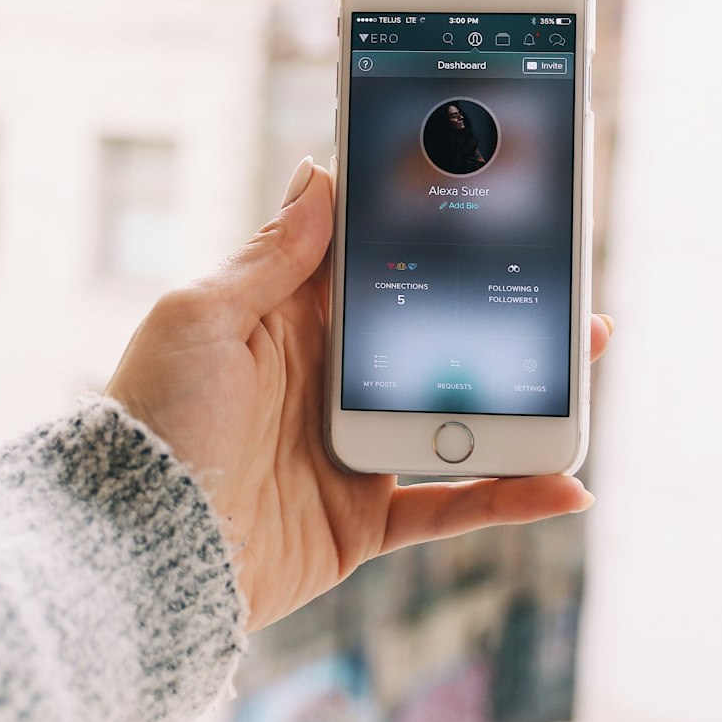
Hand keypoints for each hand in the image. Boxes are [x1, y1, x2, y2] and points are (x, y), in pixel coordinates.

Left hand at [108, 158, 613, 632]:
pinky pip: (451, 505)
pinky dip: (510, 497)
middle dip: (503, 307)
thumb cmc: (153, 419)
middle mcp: (328, 380)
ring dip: (527, 387)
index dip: (432, 235)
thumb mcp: (200, 318)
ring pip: (459, 411)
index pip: (376, 265)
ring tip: (587, 358)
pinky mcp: (363, 518)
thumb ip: (269, 256)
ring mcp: (351, 448)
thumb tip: (317, 172)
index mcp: (290, 322)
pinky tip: (566, 485)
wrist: (134, 549)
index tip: (489, 202)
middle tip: (567, 279)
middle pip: (436, 333)